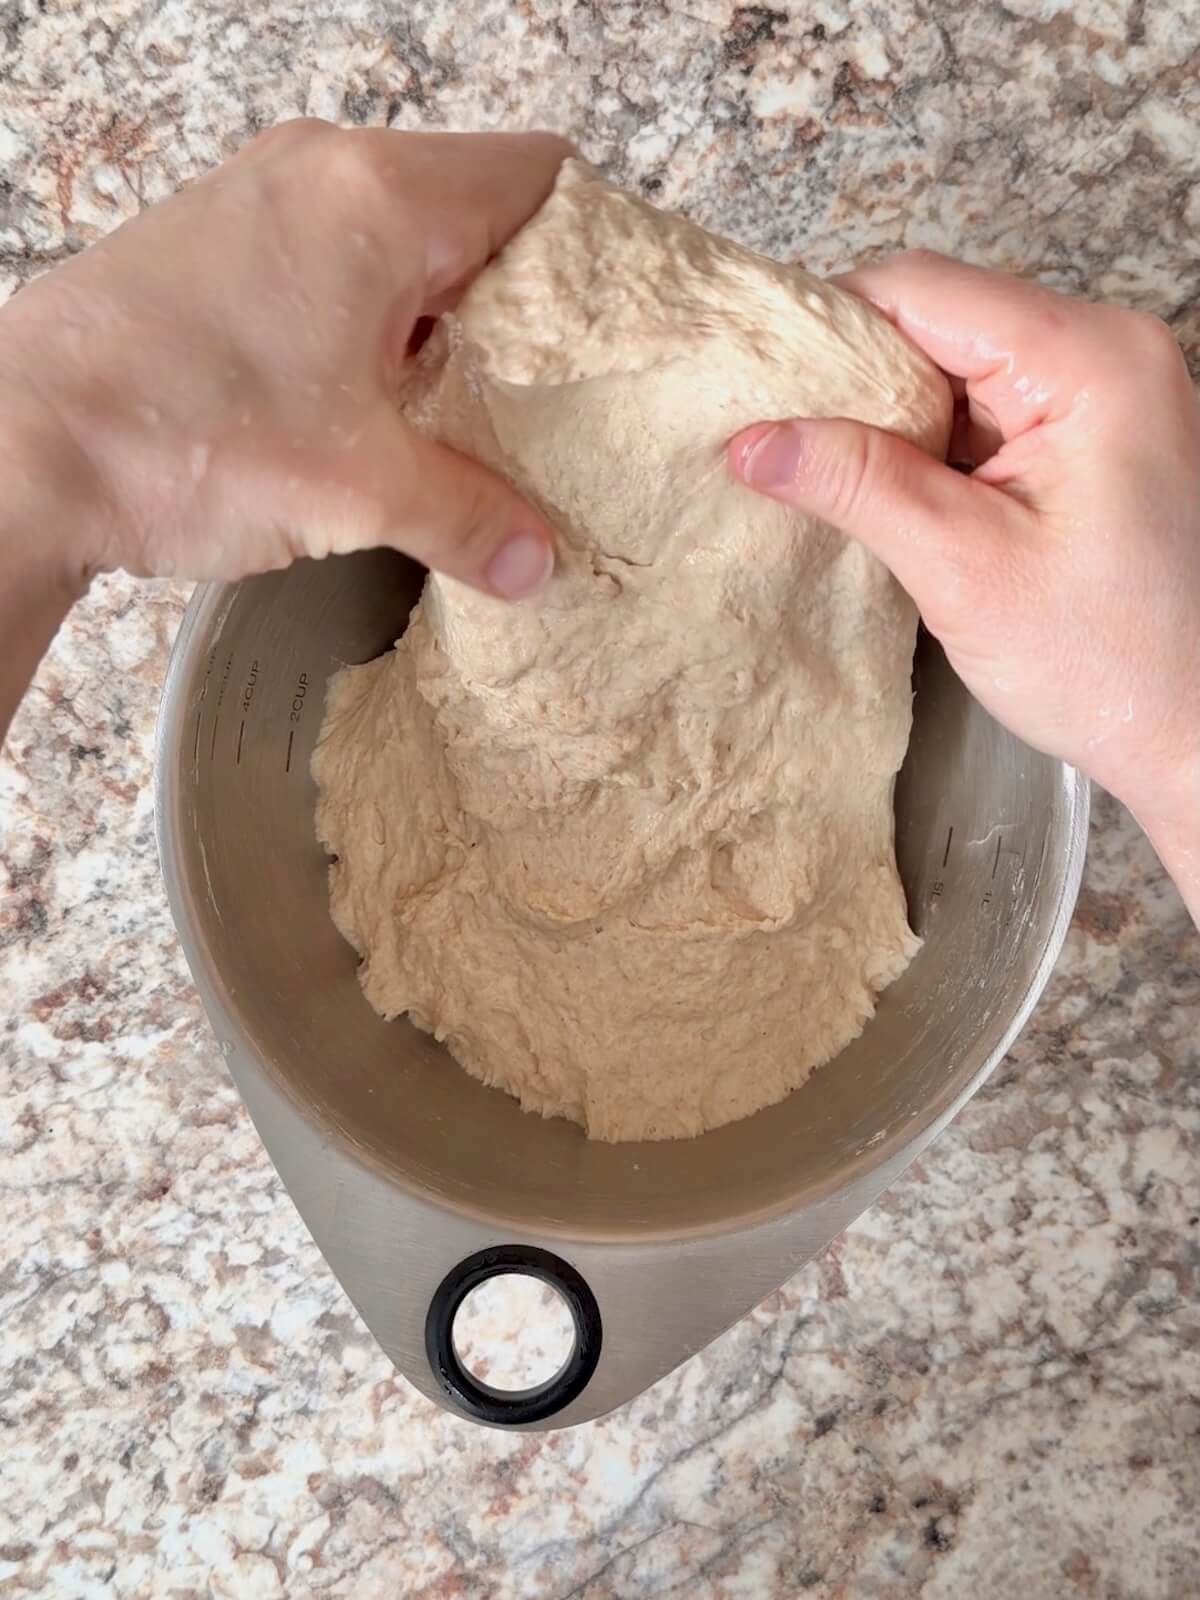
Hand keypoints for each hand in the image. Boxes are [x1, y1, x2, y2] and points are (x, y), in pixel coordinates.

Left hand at [0, 120, 569, 597]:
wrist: (18, 449)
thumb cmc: (178, 441)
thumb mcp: (356, 492)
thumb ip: (470, 518)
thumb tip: (536, 560)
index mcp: (376, 198)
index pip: (539, 179)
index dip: (598, 252)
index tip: (614, 333)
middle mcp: (320, 170)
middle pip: (476, 205)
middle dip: (522, 300)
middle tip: (546, 393)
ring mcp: (261, 196)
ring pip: (403, 234)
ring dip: (443, 315)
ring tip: (462, 408)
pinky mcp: (218, 239)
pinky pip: (336, 256)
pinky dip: (376, 317)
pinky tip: (372, 400)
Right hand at [730, 251, 1199, 920]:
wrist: (1199, 738)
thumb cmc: (1115, 664)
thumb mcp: (966, 570)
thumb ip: (859, 485)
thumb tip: (753, 441)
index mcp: (1090, 359)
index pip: (921, 289)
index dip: (827, 332)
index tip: (760, 392)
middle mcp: (1110, 352)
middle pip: (939, 319)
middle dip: (856, 383)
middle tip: (786, 450)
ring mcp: (1109, 394)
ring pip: (958, 368)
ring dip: (892, 423)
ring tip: (836, 486)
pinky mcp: (1097, 439)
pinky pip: (990, 413)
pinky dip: (934, 451)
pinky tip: (898, 502)